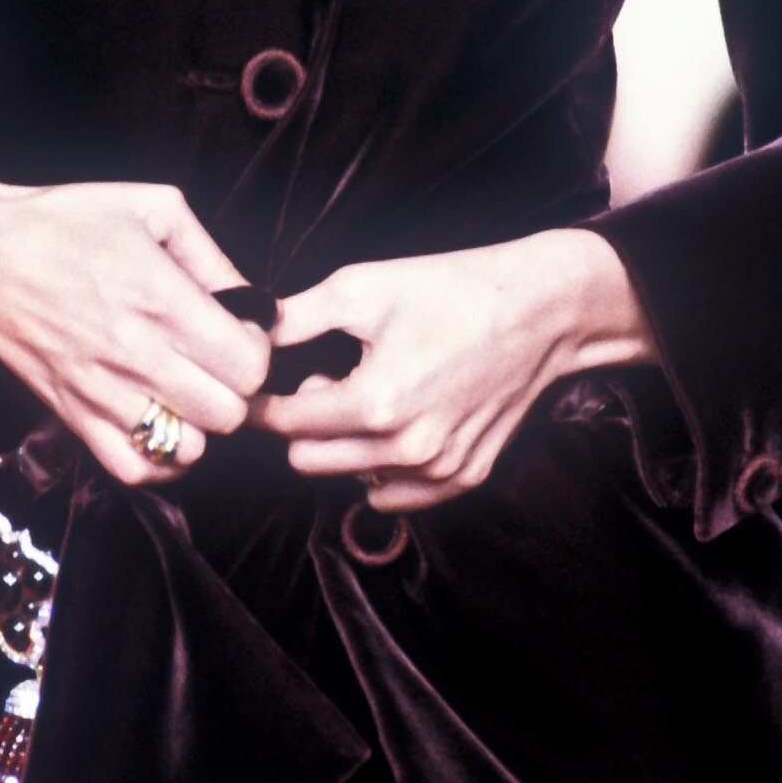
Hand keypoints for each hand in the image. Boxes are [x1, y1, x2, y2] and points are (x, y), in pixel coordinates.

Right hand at [0, 173, 270, 486]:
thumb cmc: (66, 220)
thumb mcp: (153, 207)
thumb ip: (212, 257)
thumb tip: (254, 302)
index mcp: (162, 298)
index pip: (249, 366)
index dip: (257, 352)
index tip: (238, 332)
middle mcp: (136, 354)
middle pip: (228, 414)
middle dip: (236, 390)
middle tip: (215, 364)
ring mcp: (102, 393)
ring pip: (188, 449)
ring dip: (199, 426)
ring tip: (186, 394)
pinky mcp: (72, 417)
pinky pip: (135, 471)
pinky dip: (158, 459)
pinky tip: (158, 424)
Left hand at [246, 228, 653, 509]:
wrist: (541, 309)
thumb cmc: (452, 290)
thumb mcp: (361, 287)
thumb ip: (291, 319)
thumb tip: (240, 332)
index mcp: (373, 403)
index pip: (285, 423)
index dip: (261, 402)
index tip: (252, 386)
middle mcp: (406, 450)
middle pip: (308, 461)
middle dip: (302, 423)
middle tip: (324, 377)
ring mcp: (439, 471)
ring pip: (350, 479)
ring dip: (344, 446)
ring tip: (368, 394)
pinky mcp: (465, 477)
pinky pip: (396, 495)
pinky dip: (383, 469)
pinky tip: (396, 425)